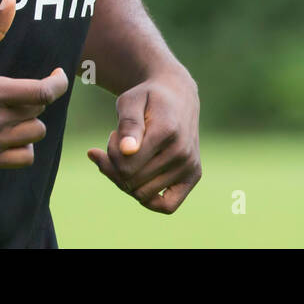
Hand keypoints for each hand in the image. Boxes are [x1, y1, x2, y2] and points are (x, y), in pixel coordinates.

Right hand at [0, 0, 67, 169]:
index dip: (59, 82)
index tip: (57, 73)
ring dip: (32, 120)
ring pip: (35, 135)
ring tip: (18, 110)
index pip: (44, 92)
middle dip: (37, 96)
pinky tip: (13, 133)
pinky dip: (25, 146)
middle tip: (22, 88)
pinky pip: (23, 159)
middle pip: (39, 111)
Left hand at [86, 69, 199, 212]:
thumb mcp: (131, 100)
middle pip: (132, 182)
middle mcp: (182, 152)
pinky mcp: (193, 176)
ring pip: (143, 195)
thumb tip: (127, 151)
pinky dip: (149, 200)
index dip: (111, 155)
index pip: (126, 165)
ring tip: (130, 155)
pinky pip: (167, 206)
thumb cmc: (148, 98)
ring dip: (128, 179)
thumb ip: (128, 124)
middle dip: (115, 166)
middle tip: (119, 143)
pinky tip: (139, 181)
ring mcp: (190, 166)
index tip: (113, 135)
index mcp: (167, 131)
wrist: (178, 96)